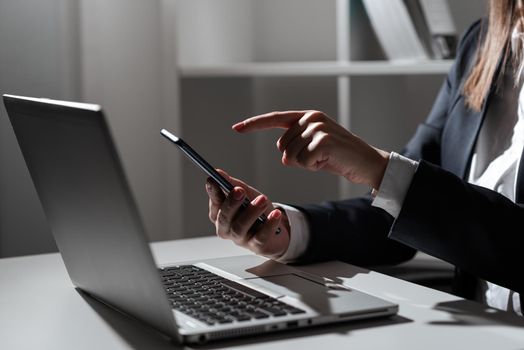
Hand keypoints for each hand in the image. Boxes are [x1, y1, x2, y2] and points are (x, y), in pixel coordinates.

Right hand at [205, 170, 289, 258]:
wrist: (275, 232)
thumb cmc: (255, 212)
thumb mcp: (245, 195)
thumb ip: (232, 185)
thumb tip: (218, 173)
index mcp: (220, 215)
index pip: (214, 203)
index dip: (213, 192)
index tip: (213, 179)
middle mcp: (226, 229)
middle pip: (225, 217)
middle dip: (231, 203)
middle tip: (239, 190)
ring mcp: (241, 239)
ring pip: (240, 227)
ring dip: (251, 212)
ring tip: (261, 200)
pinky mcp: (256, 246)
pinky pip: (261, 237)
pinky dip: (269, 225)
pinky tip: (275, 214)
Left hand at [233, 110, 388, 188]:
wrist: (367, 162)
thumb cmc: (339, 157)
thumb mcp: (314, 148)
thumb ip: (296, 145)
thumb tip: (284, 155)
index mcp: (307, 116)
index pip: (275, 119)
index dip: (254, 124)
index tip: (236, 128)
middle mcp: (311, 118)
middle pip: (282, 146)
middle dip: (296, 158)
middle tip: (319, 157)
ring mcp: (318, 128)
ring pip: (292, 156)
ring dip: (306, 164)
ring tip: (325, 159)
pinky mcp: (323, 141)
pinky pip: (303, 162)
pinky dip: (313, 167)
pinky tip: (328, 162)